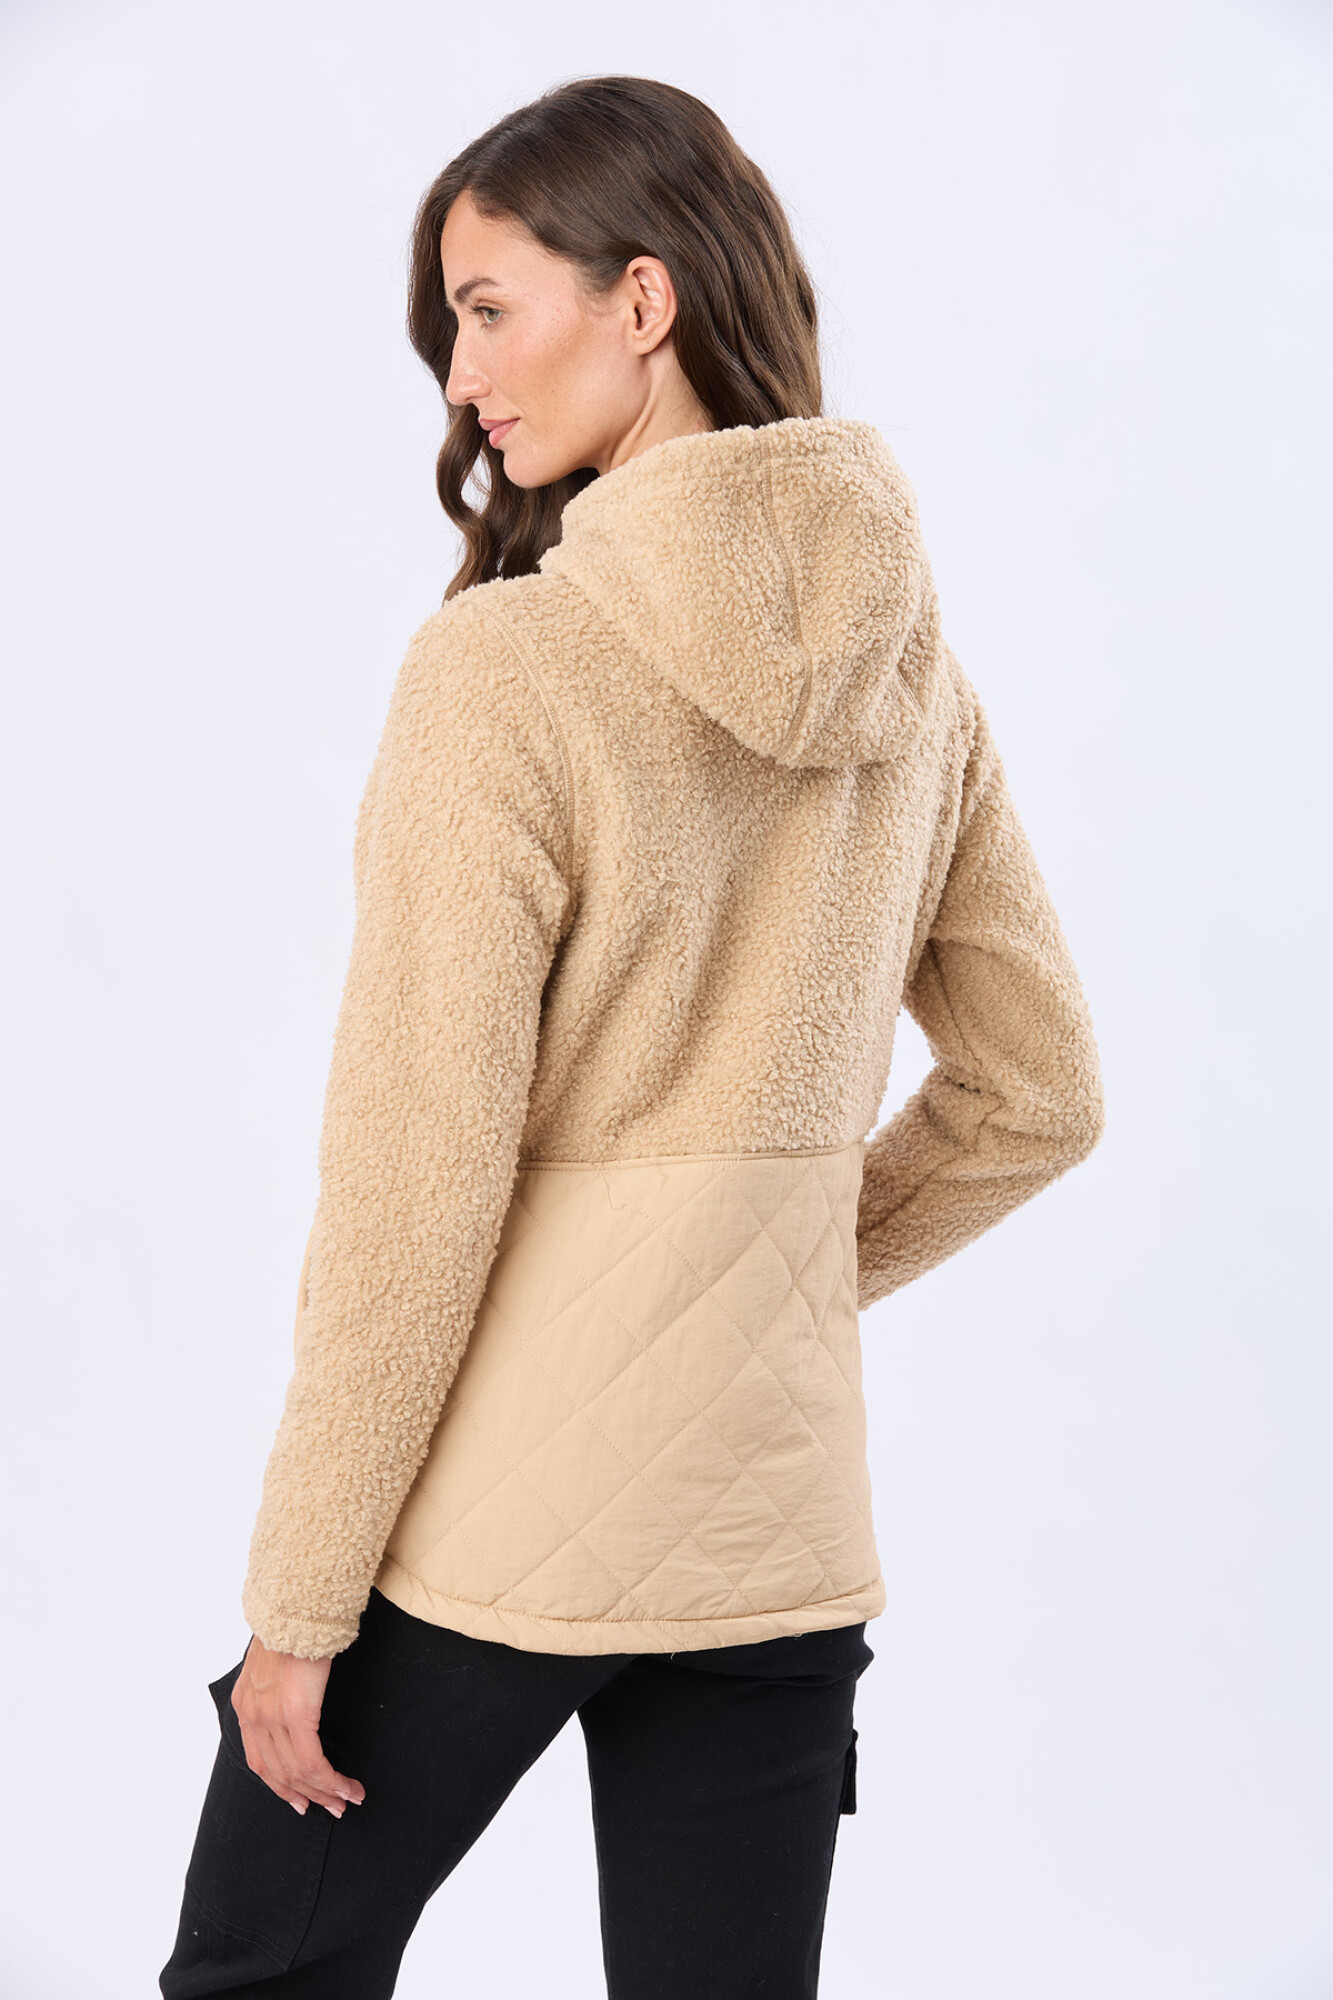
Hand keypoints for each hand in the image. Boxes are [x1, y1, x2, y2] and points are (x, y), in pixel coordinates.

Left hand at [231, 1632, 366, 1817]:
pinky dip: (331, 1780)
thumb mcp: (272, 1659)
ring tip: (347, 1800)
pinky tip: (347, 1786)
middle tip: (332, 1807)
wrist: (297, 1604)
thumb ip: (275, 1685)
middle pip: (278, 1774)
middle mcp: (252, 1716)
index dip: (281, 1787)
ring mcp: (272, 1718)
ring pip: (297, 1774)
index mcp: (244, 1704)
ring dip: (325, 1792)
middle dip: (308, 1796)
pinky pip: (313, 1762)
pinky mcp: (296, 1714)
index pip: (259, 1761)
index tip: (301, 1800)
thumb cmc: (291, 1625)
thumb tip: (293, 1698)